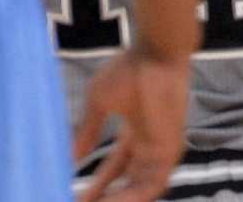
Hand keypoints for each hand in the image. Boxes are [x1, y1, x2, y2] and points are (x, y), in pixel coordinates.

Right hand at [71, 46, 191, 201]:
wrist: (155, 54)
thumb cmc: (129, 69)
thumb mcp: (99, 103)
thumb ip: (87, 132)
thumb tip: (72, 157)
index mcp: (135, 133)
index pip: (115, 169)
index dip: (97, 186)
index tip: (75, 198)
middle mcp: (149, 144)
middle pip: (127, 183)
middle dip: (105, 199)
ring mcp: (161, 148)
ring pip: (140, 189)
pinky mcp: (170, 150)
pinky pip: (152, 186)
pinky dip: (133, 199)